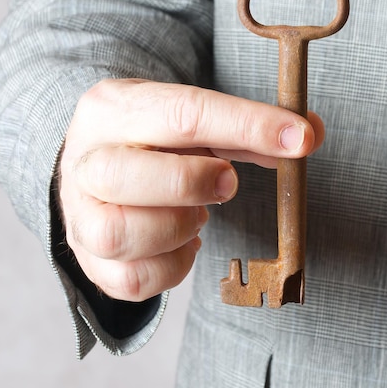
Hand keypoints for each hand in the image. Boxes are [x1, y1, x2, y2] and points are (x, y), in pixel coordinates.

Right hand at [59, 79, 323, 301]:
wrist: (91, 164)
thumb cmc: (150, 140)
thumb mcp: (188, 120)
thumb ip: (244, 129)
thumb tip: (307, 135)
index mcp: (114, 107)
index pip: (184, 113)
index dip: (249, 126)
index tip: (300, 139)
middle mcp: (86, 158)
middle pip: (128, 175)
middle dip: (193, 182)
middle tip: (227, 183)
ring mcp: (79, 212)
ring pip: (120, 233)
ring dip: (177, 227)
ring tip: (197, 214)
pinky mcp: (87, 258)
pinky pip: (131, 280)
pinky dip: (173, 267)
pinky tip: (184, 242)